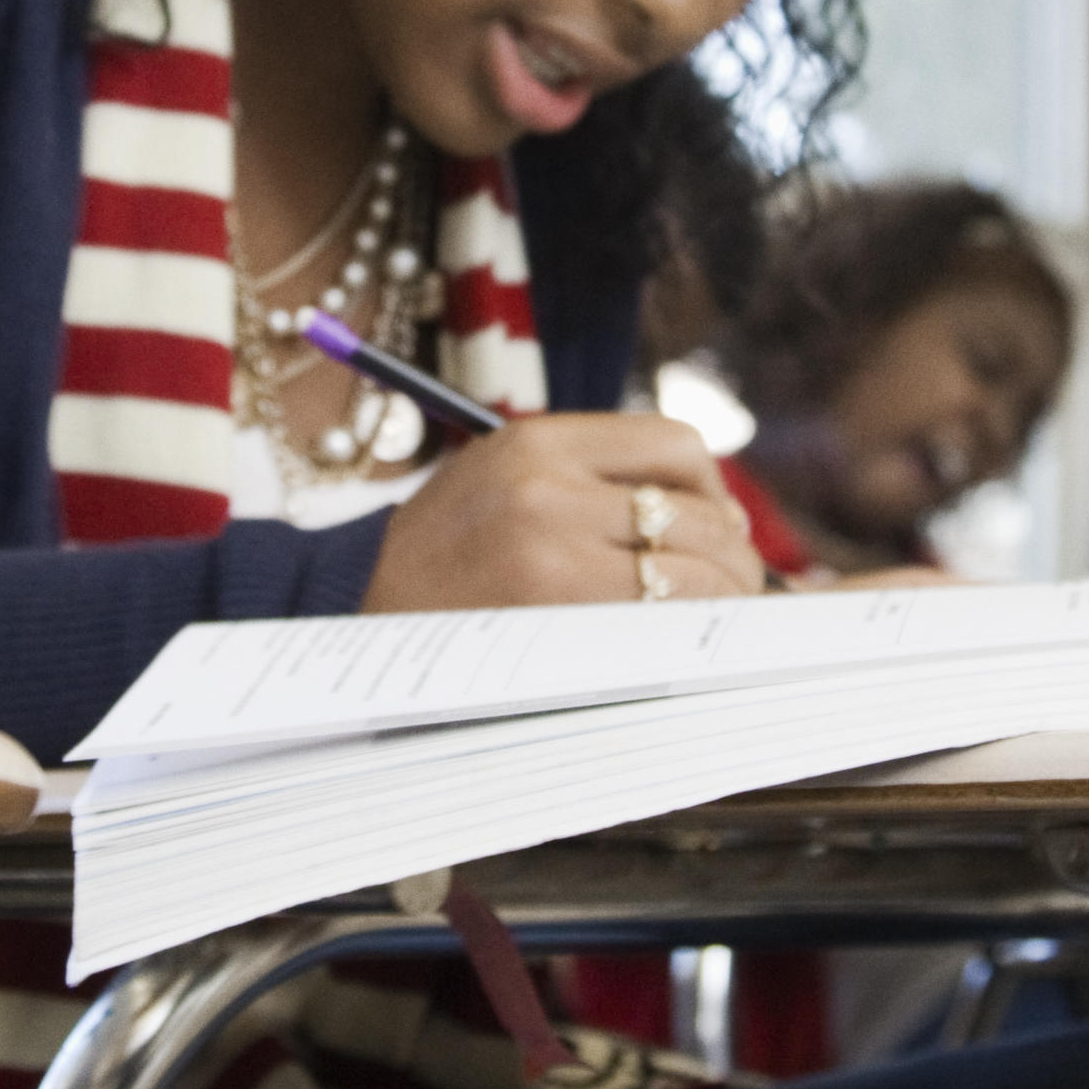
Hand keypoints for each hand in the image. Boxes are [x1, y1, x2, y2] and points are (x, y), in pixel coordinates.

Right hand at [362, 410, 763, 609]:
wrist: (354, 613)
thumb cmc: (442, 556)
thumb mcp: (503, 479)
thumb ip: (595, 481)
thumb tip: (721, 521)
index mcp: (536, 441)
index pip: (677, 445)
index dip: (714, 490)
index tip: (715, 527)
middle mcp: (545, 489)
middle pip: (700, 517)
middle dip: (733, 561)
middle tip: (734, 591)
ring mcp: (548, 558)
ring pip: (694, 576)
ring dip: (722, 604)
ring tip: (711, 623)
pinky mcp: (550, 622)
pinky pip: (658, 627)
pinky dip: (686, 637)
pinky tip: (677, 646)